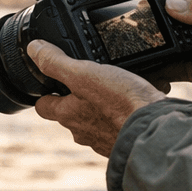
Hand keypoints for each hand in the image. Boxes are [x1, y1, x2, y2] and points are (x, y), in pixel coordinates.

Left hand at [29, 41, 165, 156]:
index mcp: (68, 115)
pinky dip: (124, 113)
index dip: (45, 93)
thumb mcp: (84, 74)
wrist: (157, 131)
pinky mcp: (126, 141)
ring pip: (96, 120)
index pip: (44, 106)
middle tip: (88, 80)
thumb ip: (56, 62)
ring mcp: (105, 139)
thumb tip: (34, 49)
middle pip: (71, 114)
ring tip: (115, 88)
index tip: (50, 82)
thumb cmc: (121, 104)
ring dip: (102, 106)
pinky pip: (120, 124)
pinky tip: (135, 101)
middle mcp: (83, 132)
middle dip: (77, 98)